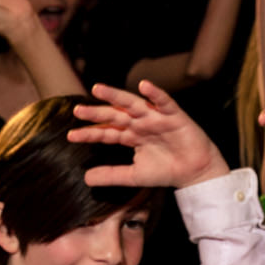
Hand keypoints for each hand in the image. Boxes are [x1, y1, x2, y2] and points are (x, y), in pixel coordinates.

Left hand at [71, 81, 230, 188]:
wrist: (194, 172)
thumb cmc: (166, 170)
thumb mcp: (133, 175)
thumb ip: (111, 175)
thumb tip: (86, 178)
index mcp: (131, 136)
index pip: (107, 132)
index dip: (90, 133)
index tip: (71, 135)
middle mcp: (141, 123)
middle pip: (115, 115)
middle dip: (97, 113)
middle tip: (77, 110)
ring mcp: (156, 118)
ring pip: (133, 104)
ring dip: (116, 95)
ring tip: (98, 89)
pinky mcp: (174, 116)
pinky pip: (164, 102)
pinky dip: (155, 94)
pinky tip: (144, 86)